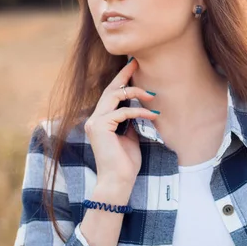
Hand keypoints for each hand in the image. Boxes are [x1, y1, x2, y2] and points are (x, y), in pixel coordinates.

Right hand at [83, 58, 158, 186]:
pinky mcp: (100, 127)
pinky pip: (122, 112)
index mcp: (100, 121)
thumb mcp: (131, 136)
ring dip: (135, 93)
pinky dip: (138, 112)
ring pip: (115, 96)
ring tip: (151, 96)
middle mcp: (94, 119)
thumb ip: (130, 122)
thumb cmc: (125, 163)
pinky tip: (152, 116)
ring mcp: (95, 122)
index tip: (132, 66)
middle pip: (110, 90)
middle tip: (137, 63)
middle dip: (124, 75)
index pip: (110, 95)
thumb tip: (139, 108)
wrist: (118, 182)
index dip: (120, 79)